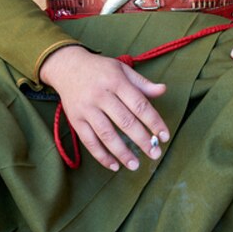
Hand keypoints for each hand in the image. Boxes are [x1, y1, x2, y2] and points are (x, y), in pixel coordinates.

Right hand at [40, 45, 169, 171]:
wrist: (67, 66)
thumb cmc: (100, 69)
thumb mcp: (121, 69)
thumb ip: (142, 83)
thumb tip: (163, 90)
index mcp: (116, 81)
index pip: (139, 104)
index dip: (154, 121)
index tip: (165, 136)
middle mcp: (101, 95)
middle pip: (125, 121)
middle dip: (142, 140)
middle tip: (155, 153)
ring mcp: (87, 108)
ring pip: (106, 134)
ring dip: (122, 152)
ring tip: (135, 165)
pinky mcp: (75, 120)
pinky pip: (89, 141)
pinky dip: (101, 156)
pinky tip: (113, 166)